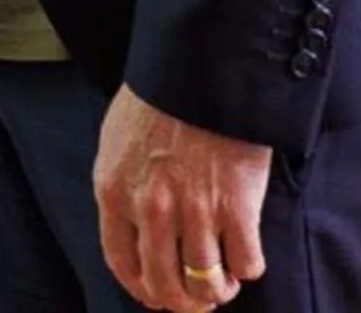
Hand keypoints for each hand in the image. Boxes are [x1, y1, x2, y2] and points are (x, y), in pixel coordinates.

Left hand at [95, 84, 270, 310]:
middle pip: (164, 284)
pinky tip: (245, 257)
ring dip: (217, 290)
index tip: (157, 297)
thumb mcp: (117, 142)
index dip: (141, 289)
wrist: (201, 71)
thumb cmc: (159, 102)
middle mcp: (150, 209)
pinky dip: (247, 269)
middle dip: (181, 301)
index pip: (121, 263)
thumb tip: (134, 231)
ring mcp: (194, 211)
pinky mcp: (237, 208)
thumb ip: (121, 188)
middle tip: (196, 299)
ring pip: (206, 284)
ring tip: (224, 282)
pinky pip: (246, 265)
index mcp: (114, 191)